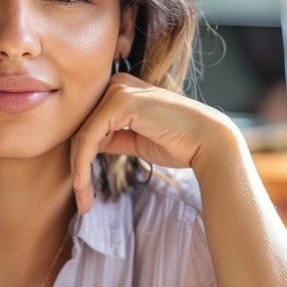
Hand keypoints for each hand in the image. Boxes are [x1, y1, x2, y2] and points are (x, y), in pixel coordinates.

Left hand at [69, 72, 241, 213]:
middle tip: (82, 202)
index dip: (81, 158)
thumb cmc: (178, 143)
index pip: (88, 125)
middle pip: (80, 129)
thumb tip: (86, 149)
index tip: (83, 190)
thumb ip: (112, 138)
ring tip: (85, 201)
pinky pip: (89, 136)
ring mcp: (118, 89)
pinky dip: (82, 164)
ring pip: (81, 135)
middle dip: (77, 167)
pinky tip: (84, 186)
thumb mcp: (136, 140)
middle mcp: (117, 84)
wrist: (208, 143)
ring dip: (78, 172)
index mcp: (121, 89)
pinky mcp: (120, 101)